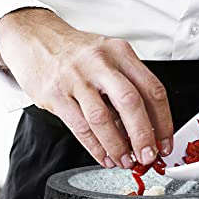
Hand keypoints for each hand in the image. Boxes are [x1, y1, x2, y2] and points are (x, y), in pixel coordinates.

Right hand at [0, 8, 173, 167]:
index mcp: (121, 54)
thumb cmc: (77, 54)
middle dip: (143, 136)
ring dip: (117, 146)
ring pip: (103, 119)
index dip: (164, 122)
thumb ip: (127, 89)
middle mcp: (101, 63)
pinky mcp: (55, 94)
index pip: (152, 90)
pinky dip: (95, 148)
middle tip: (148, 157)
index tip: (165, 143)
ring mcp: (76, 78)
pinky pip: (80, 127)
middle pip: (130, 103)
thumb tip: (146, 131)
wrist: (33, 37)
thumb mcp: (108, 59)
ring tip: (125, 161)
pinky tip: (104, 157)